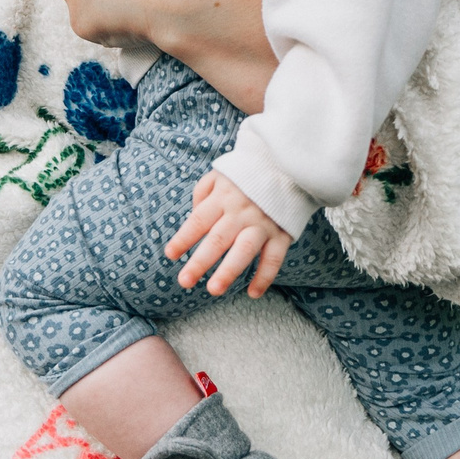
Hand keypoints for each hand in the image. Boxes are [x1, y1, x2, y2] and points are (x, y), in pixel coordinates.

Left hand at [165, 171, 294, 297]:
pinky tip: (252, 293)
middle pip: (218, 239)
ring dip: (229, 271)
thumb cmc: (247, 173)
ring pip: (244, 250)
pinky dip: (265, 276)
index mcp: (223, 196)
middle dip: (200, 261)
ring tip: (214, 290)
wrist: (288, 165)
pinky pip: (274, 258)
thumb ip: (203, 192)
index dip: (184, 238)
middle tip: (185, 281)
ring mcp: (263, 223)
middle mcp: (241, 211)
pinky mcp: (282, 233)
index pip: (199, 220)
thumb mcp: (221, 174)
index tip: (170, 254)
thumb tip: (193, 214)